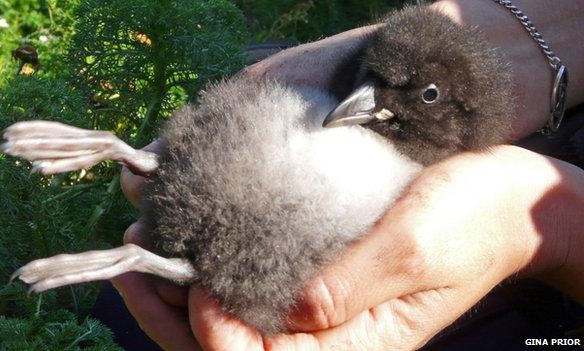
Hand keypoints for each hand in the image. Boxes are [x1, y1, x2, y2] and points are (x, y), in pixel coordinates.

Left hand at [113, 143, 583, 349]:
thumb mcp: (415, 246)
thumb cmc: (469, 220)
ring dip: (182, 296)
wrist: (498, 201)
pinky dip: (213, 272)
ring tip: (143, 255)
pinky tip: (189, 245)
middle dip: (175, 319)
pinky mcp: (319, 280)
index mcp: (356, 346)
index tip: (196, 285)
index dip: (217, 336)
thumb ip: (350, 284)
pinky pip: (254, 292)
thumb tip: (290, 310)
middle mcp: (333, 338)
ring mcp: (323, 312)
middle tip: (132, 270)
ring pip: (235, 325)